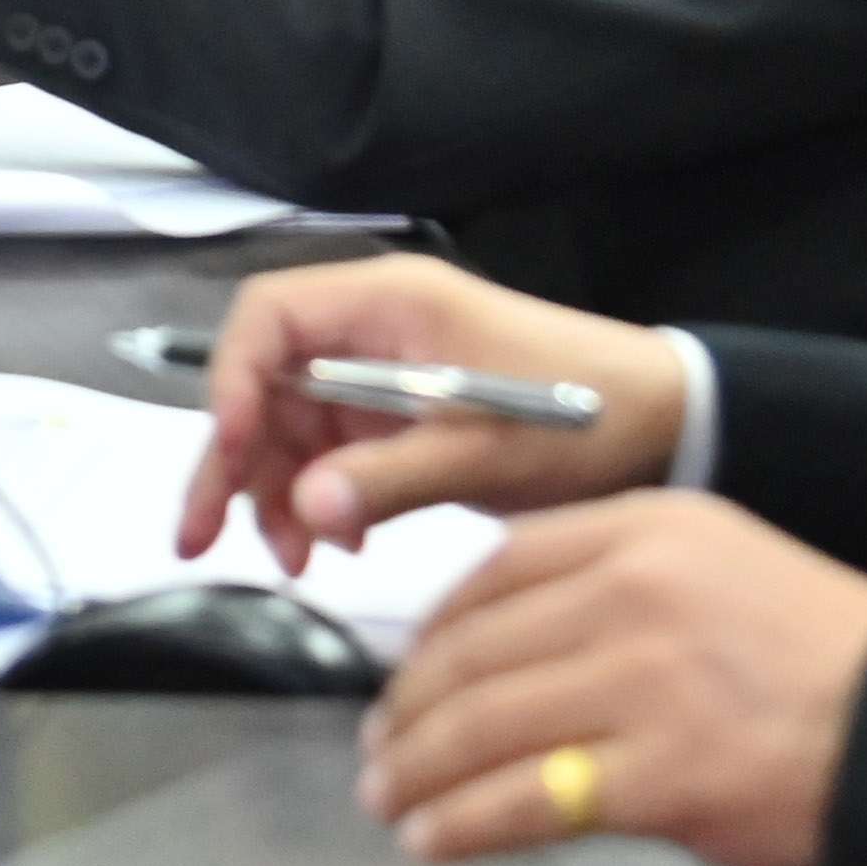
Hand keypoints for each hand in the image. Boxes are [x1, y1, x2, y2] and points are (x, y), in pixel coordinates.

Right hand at [171, 254, 685, 573]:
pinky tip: (337, 547)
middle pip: (266, 382)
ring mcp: (382, 375)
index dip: (233, 381)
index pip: (268, 317)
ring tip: (295, 562)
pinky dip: (321, 501)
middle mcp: (370, 330)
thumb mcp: (485, 448)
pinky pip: (332, 455)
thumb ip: (389, 478)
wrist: (667, 424)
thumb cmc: (581, 412)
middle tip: (199, 538)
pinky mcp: (400, 417)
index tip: (231, 453)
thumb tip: (302, 514)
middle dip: (233, 461)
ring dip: (277, 493)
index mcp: (386, 303)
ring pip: (291, 427)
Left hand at [353, 496, 866, 865]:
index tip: (405, 673)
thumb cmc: (829, 661)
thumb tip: (516, 648)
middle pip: (473, 651)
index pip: (494, 572)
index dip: (430, 632)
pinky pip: (527, 800)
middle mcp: (632, 592)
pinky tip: (434, 840)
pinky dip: (463, 823)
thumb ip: (618, 590)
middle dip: (407, 710)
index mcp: (643, 529)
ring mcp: (643, 683)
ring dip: (418, 771)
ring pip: (482, 725)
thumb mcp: (722, 570)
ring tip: (391, 799)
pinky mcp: (661, 775)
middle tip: (379, 749)